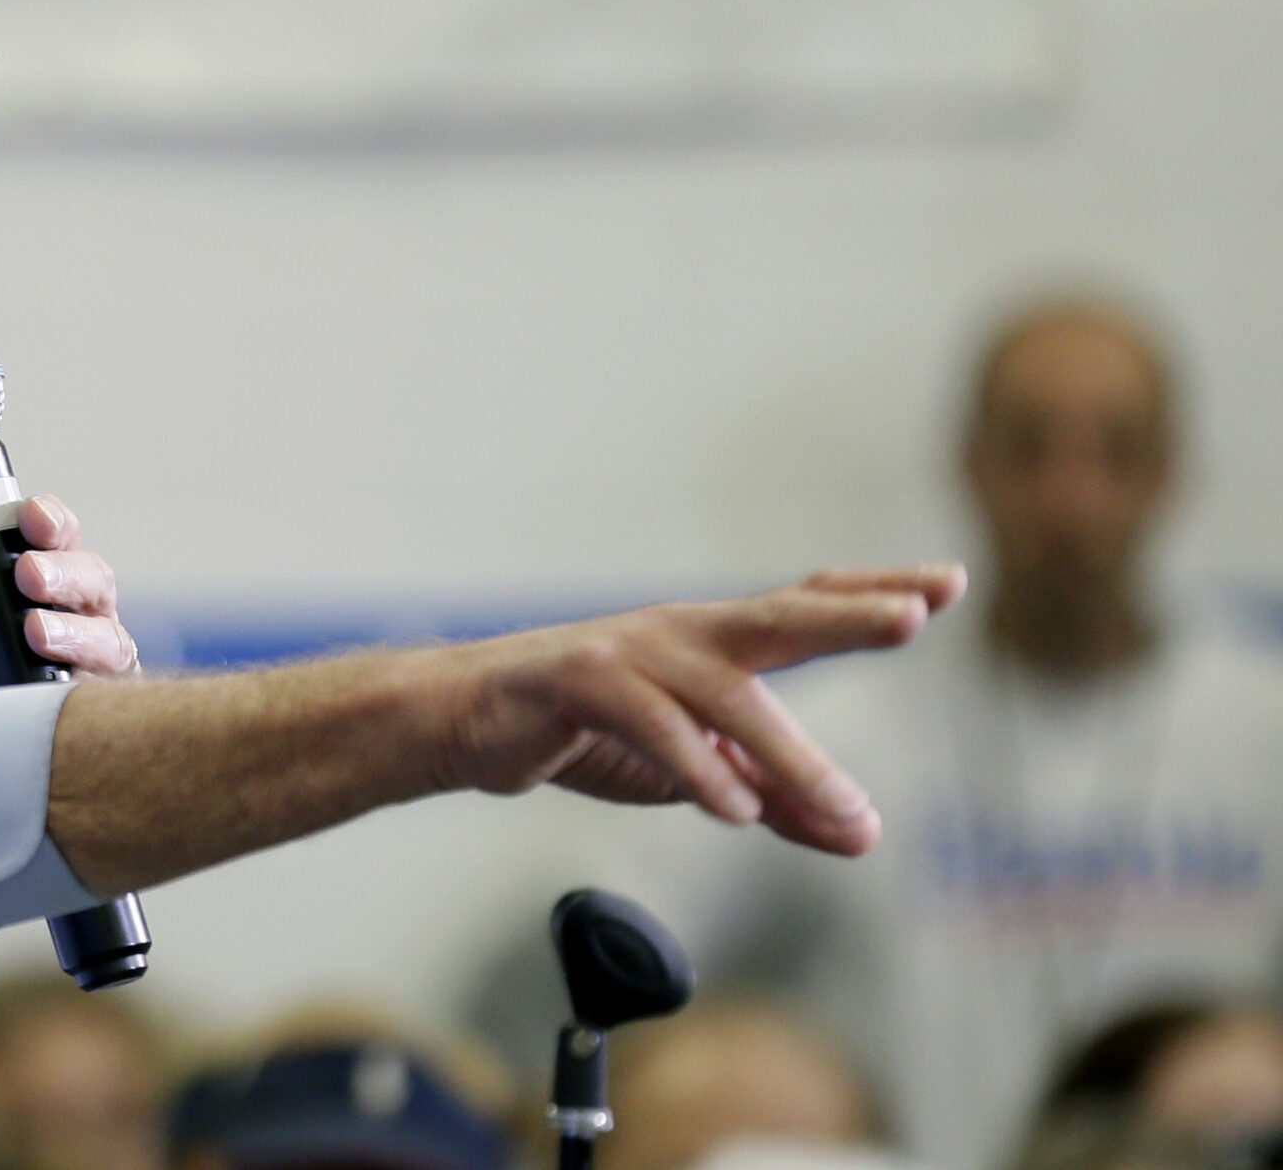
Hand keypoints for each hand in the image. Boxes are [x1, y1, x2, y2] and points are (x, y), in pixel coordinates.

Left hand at [0, 494, 140, 695]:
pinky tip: (62, 685)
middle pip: (93, 579)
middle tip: (28, 574)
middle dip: (64, 570)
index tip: (30, 516)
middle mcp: (74, 617)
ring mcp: (91, 665)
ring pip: (109, 636)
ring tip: (35, 631)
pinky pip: (108, 698)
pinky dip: (87, 686)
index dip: (52, 521)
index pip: (57, 538)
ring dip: (75, 629)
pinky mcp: (95, 714)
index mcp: (35, 584)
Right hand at [417, 565, 966, 854]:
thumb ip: (778, 797)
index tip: (948, 582)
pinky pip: (648, 722)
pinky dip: (697, 767)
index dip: (872, 592)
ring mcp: (627, 650)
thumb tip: (864, 833)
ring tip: (843, 806)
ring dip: (787, 753)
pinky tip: (736, 810)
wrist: (466, 718)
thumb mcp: (698, 773)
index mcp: (713, 641)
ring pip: (723, 693)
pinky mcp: (576, 681)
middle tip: (916, 611)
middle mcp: (679, 632)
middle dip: (849, 613)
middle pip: (777, 615)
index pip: (804, 605)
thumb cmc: (587, 732)